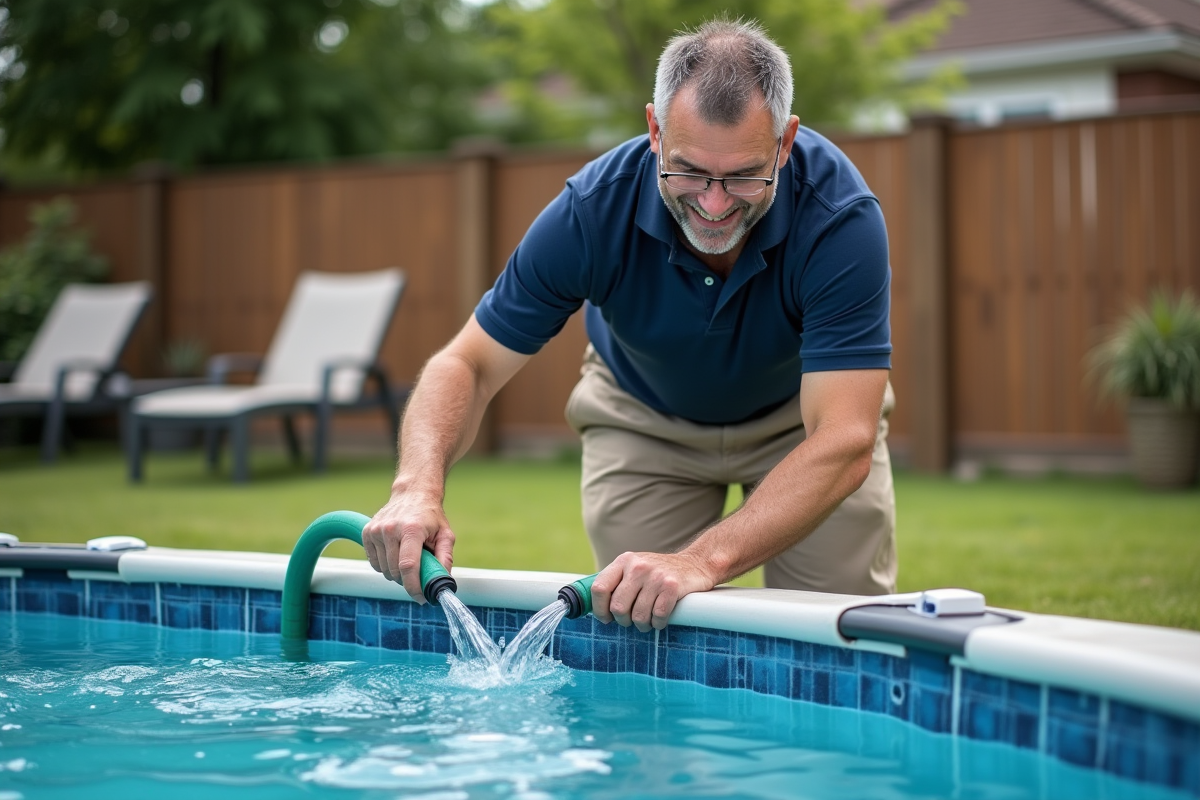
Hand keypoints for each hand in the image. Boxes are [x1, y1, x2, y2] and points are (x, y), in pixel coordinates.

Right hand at [362, 491, 454, 602]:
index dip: (414, 586)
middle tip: (417, 575)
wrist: (412, 493)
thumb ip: (445, 559)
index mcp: (412, 529)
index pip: (408, 566)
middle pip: (395, 571)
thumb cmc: (430, 517)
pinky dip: (384, 566)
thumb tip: (442, 583)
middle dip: (407, 581)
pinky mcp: (367, 532)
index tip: (421, 598)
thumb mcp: (445, 535)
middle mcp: (391, 529)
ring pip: (383, 569)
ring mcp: (376, 530)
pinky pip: (374, 562)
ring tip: (407, 560)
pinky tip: (395, 555)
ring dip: (395, 574)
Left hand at [590, 551, 717, 631]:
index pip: (599, 588)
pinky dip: (658, 623)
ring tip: (647, 621)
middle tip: (631, 621)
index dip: (599, 609)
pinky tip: (659, 619)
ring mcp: (656, 576)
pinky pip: (657, 616)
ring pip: (638, 616)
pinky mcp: (672, 586)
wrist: (695, 564)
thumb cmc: (659, 573)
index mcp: (624, 561)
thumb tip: (592, 606)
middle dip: (624, 621)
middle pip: (618, 607)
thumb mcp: (635, 568)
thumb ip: (616, 581)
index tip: (606, 618)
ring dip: (642, 625)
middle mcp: (638, 566)